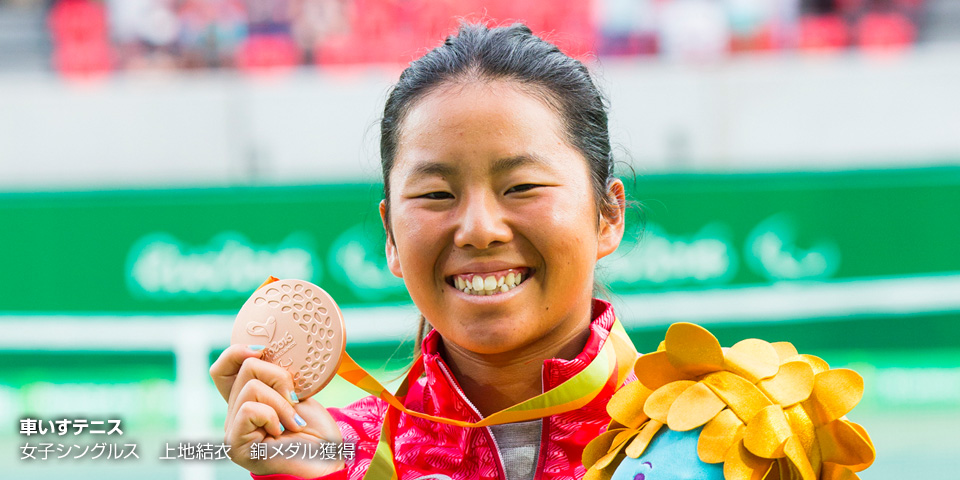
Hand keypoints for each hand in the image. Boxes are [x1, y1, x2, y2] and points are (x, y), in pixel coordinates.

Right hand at [210, 344, 345, 476]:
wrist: (327, 458)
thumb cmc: (314, 430)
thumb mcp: (295, 393)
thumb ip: (275, 377)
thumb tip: (261, 350)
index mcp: (247, 400)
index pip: (222, 369)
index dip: (236, 352)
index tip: (264, 350)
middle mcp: (234, 414)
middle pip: (245, 368)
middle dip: (279, 378)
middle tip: (294, 401)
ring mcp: (233, 430)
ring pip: (251, 387)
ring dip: (281, 403)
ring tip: (292, 422)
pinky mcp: (235, 443)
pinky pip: (249, 408)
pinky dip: (272, 415)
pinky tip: (280, 432)